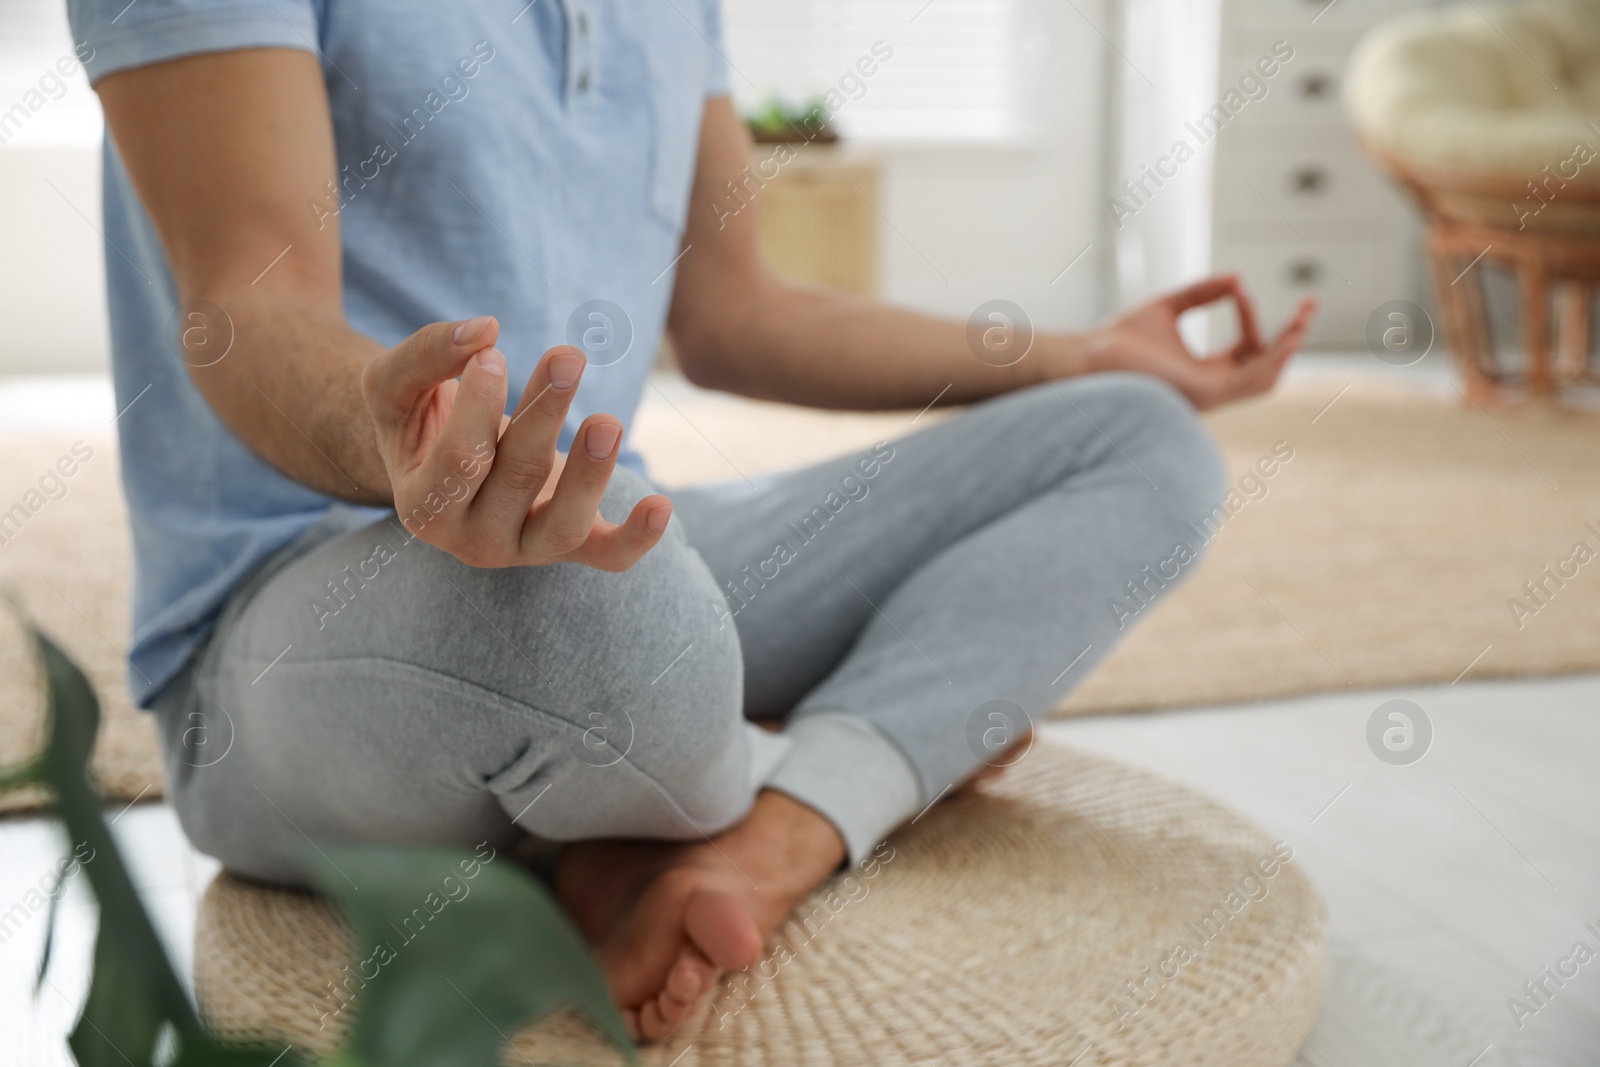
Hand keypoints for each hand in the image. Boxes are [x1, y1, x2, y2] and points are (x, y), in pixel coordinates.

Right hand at [361, 317, 672, 570]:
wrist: (443, 466)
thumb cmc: (419, 421)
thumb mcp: (394, 384)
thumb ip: (425, 355)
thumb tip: (484, 330)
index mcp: (423, 506)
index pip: (459, 462)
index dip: (479, 409)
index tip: (493, 354)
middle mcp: (474, 541)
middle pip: (516, 480)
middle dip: (544, 415)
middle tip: (567, 357)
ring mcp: (527, 548)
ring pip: (565, 523)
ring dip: (591, 472)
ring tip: (606, 420)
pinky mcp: (574, 547)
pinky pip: (610, 557)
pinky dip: (638, 537)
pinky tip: (662, 505)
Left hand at [1076, 275, 1316, 410]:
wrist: (1088, 357)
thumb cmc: (1119, 339)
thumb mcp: (1169, 307)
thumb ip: (1202, 294)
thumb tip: (1238, 279)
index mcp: (1207, 372)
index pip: (1248, 347)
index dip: (1250, 316)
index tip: (1238, 287)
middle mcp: (1213, 389)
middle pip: (1268, 368)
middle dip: (1292, 338)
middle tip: (1310, 305)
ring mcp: (1210, 396)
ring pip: (1265, 378)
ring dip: (1287, 349)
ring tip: (1302, 320)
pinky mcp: (1205, 395)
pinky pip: (1249, 380)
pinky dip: (1268, 357)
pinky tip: (1280, 334)